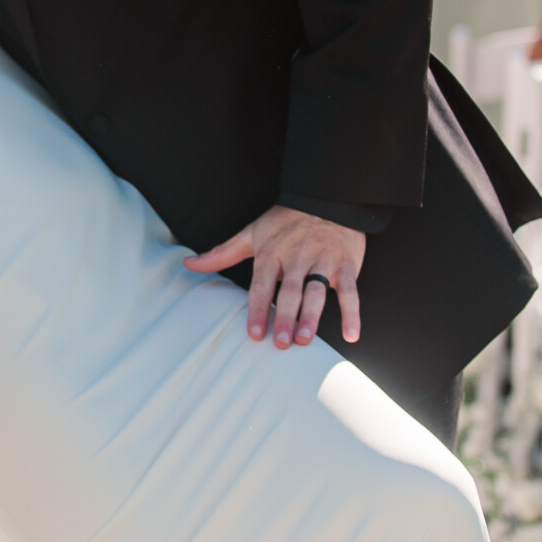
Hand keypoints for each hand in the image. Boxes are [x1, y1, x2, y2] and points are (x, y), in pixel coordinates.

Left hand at [185, 206, 363, 348]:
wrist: (326, 198)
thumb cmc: (285, 222)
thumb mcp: (251, 234)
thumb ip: (221, 254)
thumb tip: (189, 265)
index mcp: (272, 252)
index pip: (262, 284)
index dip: (258, 309)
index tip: (255, 334)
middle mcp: (297, 258)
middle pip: (290, 290)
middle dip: (284, 316)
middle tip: (280, 343)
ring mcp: (323, 261)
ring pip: (318, 291)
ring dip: (312, 316)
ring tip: (305, 338)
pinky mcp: (347, 265)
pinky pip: (350, 292)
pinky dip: (353, 313)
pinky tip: (351, 335)